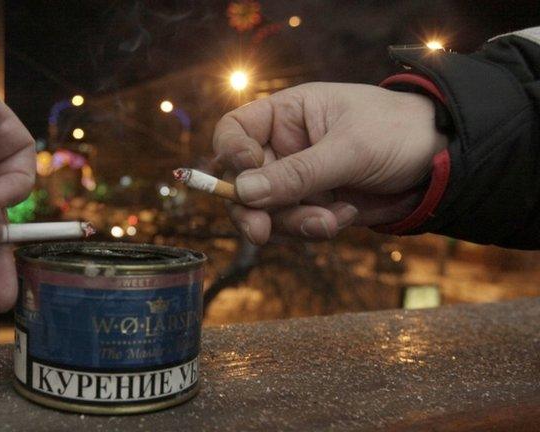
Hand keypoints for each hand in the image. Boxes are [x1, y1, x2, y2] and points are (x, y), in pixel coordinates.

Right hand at [213, 82, 446, 243]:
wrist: (442, 163)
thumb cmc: (398, 132)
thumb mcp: (349, 149)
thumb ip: (298, 173)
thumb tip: (244, 192)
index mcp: (285, 115)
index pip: (235, 131)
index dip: (230, 154)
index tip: (245, 177)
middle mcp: (284, 147)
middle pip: (242, 181)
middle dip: (253, 208)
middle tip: (260, 232)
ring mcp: (297, 180)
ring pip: (266, 211)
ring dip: (292, 222)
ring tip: (332, 220)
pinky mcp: (312, 206)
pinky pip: (293, 226)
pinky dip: (314, 228)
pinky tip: (346, 216)